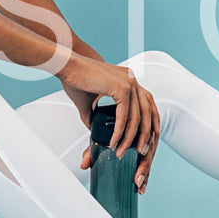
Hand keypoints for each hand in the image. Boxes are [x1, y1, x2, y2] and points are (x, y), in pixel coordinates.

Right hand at [58, 54, 161, 194]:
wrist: (66, 65)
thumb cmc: (75, 78)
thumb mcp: (88, 101)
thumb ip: (94, 114)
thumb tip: (93, 130)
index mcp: (128, 80)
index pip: (147, 102)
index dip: (152, 119)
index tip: (152, 136)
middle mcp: (132, 80)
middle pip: (147, 111)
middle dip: (146, 134)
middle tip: (141, 151)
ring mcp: (129, 83)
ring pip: (136, 117)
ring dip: (130, 138)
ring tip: (122, 152)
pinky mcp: (121, 88)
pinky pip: (124, 116)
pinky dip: (120, 132)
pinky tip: (114, 143)